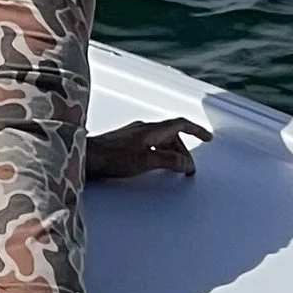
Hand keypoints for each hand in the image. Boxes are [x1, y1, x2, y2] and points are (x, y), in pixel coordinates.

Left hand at [86, 116, 210, 181]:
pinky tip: (155, 164)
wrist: (86, 157)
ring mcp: (134, 134)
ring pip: (161, 140)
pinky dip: (159, 153)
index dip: (196, 130)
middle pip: (172, 135)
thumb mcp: (145, 161)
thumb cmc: (110, 157)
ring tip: (174, 168)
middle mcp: (143, 128)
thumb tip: (186, 163)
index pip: (180, 124)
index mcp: (151, 130)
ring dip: (171, 152)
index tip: (207, 137)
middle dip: (184, 149)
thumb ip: (168, 161)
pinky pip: (150, 144)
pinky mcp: (125, 142)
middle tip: (188, 167)